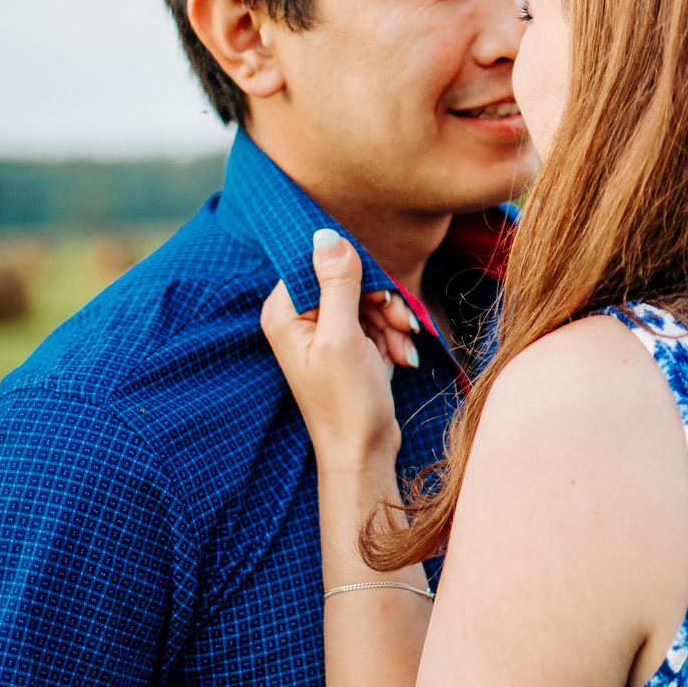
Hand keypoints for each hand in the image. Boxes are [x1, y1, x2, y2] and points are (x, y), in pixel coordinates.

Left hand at [260, 229, 420, 494]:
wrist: (363, 452)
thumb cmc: (347, 403)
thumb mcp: (342, 337)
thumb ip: (336, 283)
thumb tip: (327, 234)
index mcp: (284, 312)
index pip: (320, 261)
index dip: (357, 273)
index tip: (382, 298)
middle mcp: (297, 318)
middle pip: (348, 278)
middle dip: (382, 301)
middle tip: (403, 325)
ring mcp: (321, 331)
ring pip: (366, 298)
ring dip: (392, 320)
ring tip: (403, 348)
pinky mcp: (344, 344)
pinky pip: (373, 319)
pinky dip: (391, 334)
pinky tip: (400, 356)